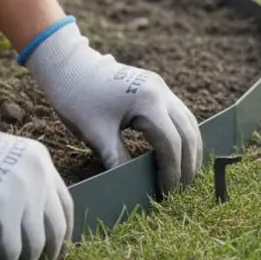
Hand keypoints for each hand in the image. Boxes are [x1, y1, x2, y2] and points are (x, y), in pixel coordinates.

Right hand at [0, 77, 73, 259]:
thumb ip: (17, 182)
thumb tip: (25, 223)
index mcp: (39, 160)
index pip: (64, 205)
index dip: (62, 234)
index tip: (57, 252)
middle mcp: (36, 176)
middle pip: (54, 229)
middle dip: (48, 255)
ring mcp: (19, 195)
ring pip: (34, 246)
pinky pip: (7, 254)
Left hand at [18, 16, 202, 195]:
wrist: (69, 66)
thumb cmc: (78, 99)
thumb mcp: (96, 134)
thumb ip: (118, 160)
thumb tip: (131, 187)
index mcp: (148, 102)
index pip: (171, 143)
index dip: (172, 171)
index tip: (168, 193)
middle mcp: (161, 92)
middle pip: (187, 133)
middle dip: (188, 164)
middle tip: (182, 190)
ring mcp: (162, 88)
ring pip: (189, 122)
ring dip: (191, 149)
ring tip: (186, 175)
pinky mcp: (157, 88)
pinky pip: (180, 115)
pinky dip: (183, 136)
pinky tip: (179, 152)